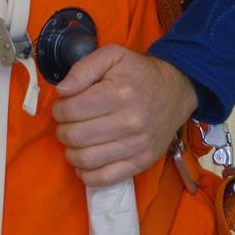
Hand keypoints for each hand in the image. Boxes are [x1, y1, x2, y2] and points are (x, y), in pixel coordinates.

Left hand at [51, 45, 196, 187]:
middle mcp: (129, 122)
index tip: (62, 107)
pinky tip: (83, 163)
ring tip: (74, 140)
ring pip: (87, 159)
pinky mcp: (142, 162)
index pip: (72, 110)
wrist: (175, 91)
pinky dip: (87, 175)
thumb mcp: (112, 55)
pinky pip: (106, 179)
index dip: (59, 109)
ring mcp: (136, 146)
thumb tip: (62, 90)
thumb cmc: (139, 72)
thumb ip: (83, 68)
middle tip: (66, 123)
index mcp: (119, 93)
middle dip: (62, 130)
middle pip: (76, 136)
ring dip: (70, 152)